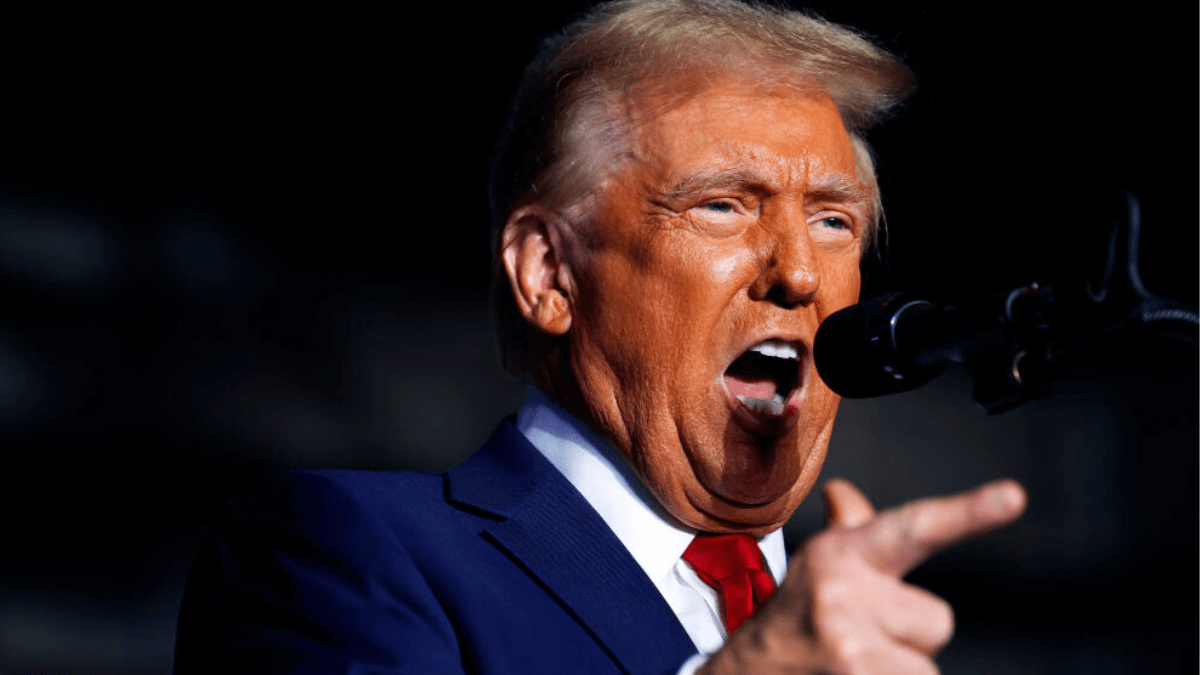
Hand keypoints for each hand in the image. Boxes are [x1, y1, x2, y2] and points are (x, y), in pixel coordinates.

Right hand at [699, 479, 1025, 674]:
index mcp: (840, 555)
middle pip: (937, 621)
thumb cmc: (788, 625)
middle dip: (907, 639)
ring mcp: (850, 646)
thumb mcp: (814, 572)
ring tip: (851, 667)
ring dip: (897, 673)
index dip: (967, 512)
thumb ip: (848, 533)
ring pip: (928, 667)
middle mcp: (842, 594)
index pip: (912, 527)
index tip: (1013, 496)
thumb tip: (845, 493)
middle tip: (859, 642)